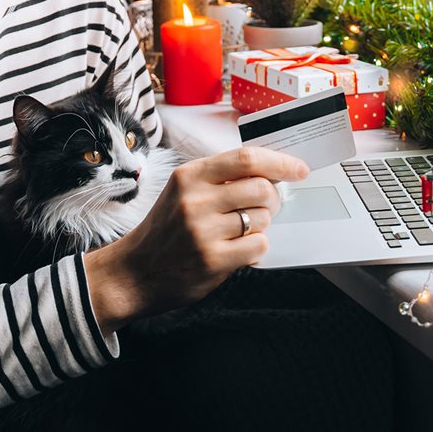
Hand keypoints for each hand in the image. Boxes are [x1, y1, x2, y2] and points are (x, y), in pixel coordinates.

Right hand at [84, 146, 308, 333]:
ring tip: (238, 232)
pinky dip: (255, 248)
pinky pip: (258, 246)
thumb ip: (220, 178)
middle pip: (261, 188)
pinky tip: (236, 250)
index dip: (279, 162)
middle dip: (272, 199)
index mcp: (189, 175)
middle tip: (263, 208)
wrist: (133, 272)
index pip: (246, 159)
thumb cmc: (165, 230)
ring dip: (261, 225)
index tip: (298, 169)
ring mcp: (203, 231)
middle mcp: (195, 199)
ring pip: (263, 218)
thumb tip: (271, 171)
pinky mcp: (212, 259)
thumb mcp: (182, 191)